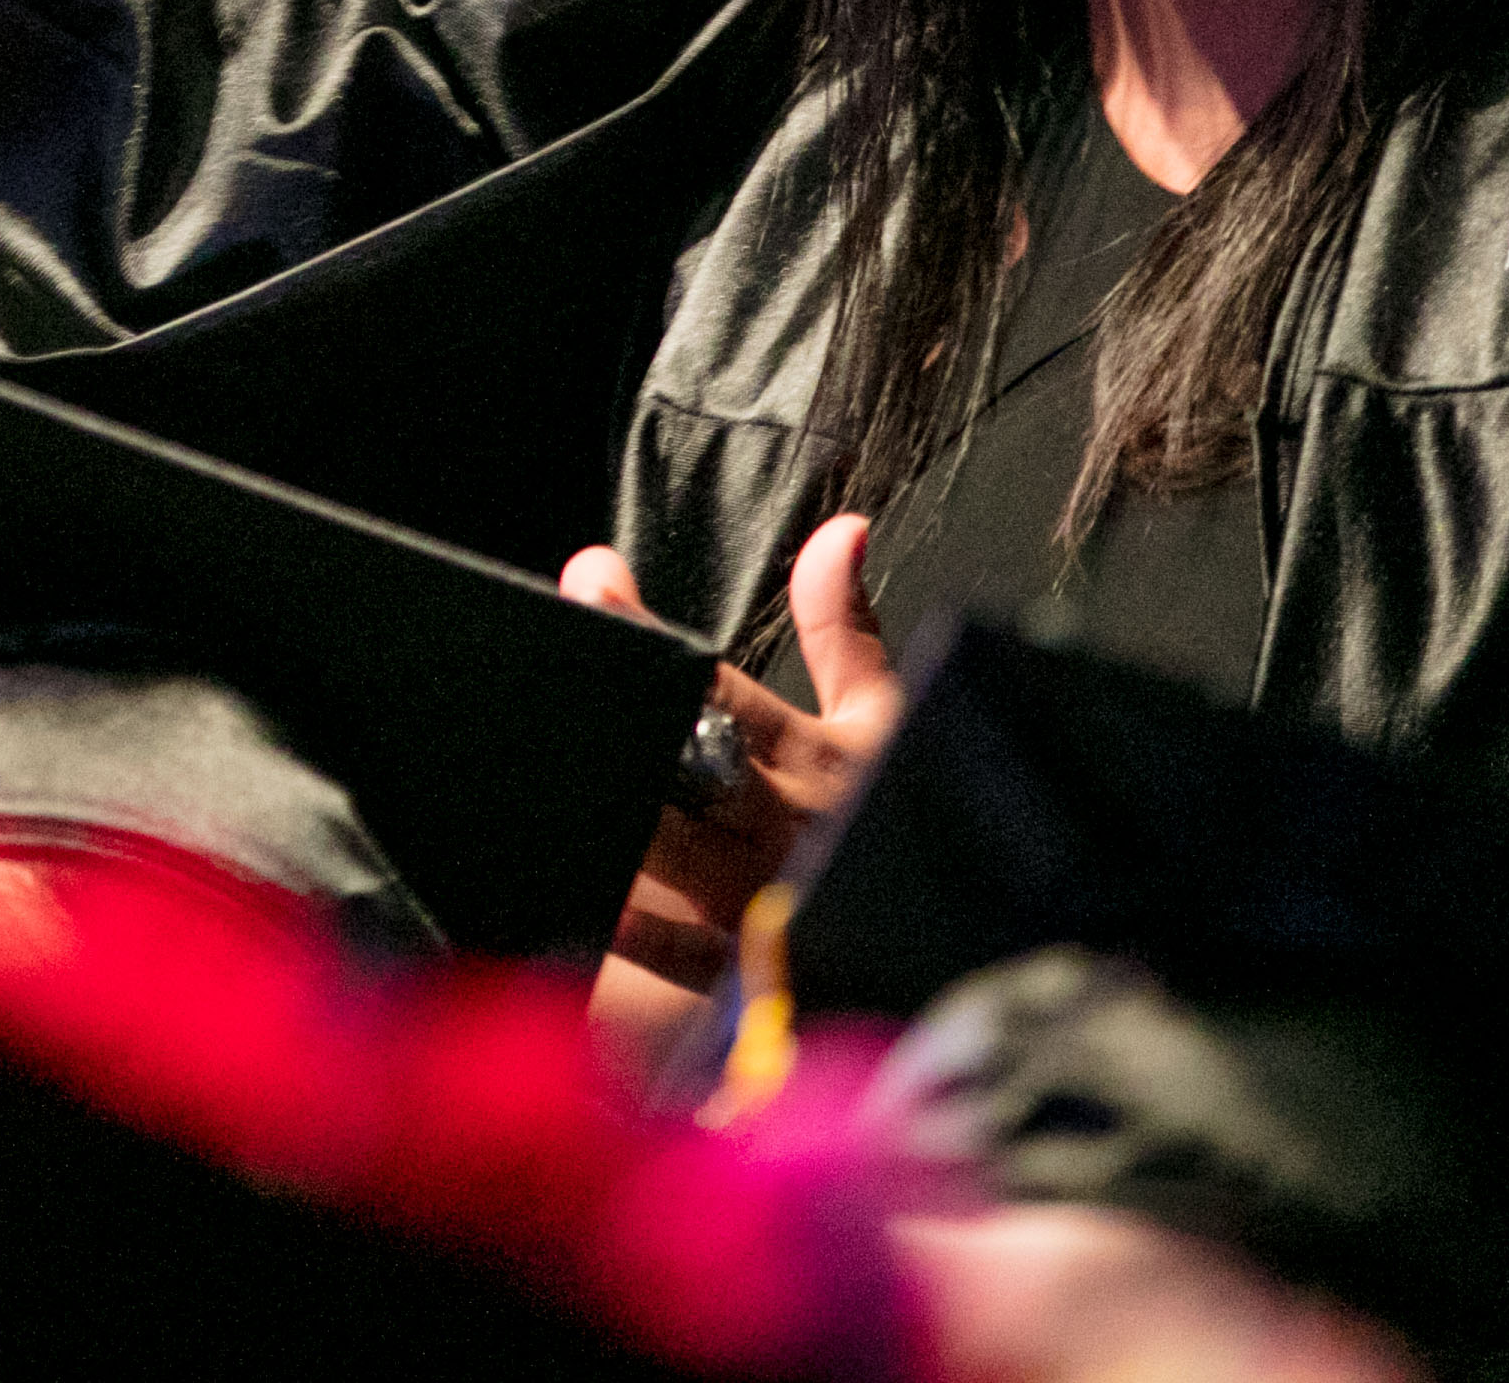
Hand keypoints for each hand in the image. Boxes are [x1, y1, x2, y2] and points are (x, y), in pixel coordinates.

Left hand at [567, 513, 904, 1028]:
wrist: (971, 955)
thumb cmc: (908, 823)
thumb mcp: (886, 724)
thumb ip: (845, 632)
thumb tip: (837, 531)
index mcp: (811, 758)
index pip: (717, 684)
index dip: (648, 632)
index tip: (591, 578)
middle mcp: (778, 825)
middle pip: (681, 757)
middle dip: (616, 712)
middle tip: (549, 668)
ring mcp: (756, 904)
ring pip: (666, 847)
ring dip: (610, 807)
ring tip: (537, 760)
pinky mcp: (739, 978)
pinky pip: (669, 951)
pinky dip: (621, 922)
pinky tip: (572, 888)